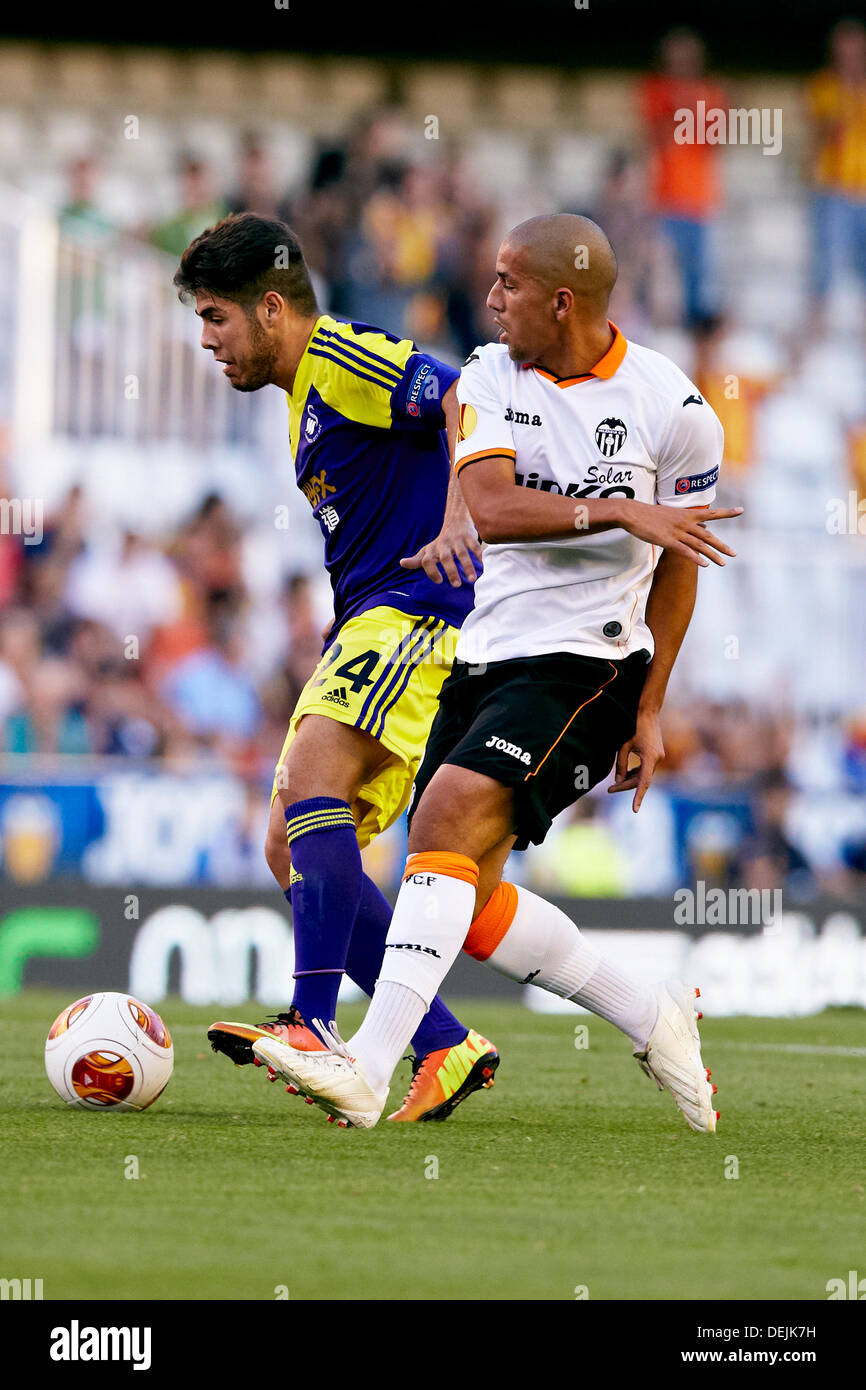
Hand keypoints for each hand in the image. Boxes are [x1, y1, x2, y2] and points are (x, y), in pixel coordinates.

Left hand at [400, 523, 482, 586]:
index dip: (431, 571)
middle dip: (450, 571)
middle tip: (456, 585)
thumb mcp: (428, 550)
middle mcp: (443, 544)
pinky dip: (479, 556)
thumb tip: (401, 563)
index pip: (427, 560)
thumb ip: (417, 560)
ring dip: (467, 566)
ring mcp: (457, 540)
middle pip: (445, 558)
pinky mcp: (469, 536)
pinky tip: (484, 567)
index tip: (439, 581)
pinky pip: (475, 547)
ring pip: (462, 553)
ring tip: (472, 579)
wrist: (456, 519)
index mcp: (432, 550)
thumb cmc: (441, 542)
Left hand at [608, 708, 664, 811]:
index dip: (638, 797)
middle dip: (625, 786)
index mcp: (650, 758)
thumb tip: (618, 781)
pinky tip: (624, 775)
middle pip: (641, 780)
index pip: (644, 783)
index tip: (634, 810)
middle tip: (609, 790)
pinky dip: (635, 773)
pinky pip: (645, 769)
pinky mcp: (656, 755)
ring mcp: (658, 757)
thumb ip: (621, 764)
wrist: (647, 712)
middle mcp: (657, 759)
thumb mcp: (623, 746)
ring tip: (614, 785)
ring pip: (643, 776)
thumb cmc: (633, 726)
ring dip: (630, 780)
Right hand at [619, 501, 743, 565]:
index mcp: (687, 515)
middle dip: (722, 546)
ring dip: (712, 555)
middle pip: (708, 535)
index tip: (741, 510)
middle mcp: (685, 523)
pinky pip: (685, 551)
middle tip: (734, 553)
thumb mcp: (672, 514)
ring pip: (699, 545)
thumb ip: (689, 521)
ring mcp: (677, 532)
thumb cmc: (650, 514)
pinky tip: (704, 565)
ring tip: (722, 563)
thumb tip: (704, 526)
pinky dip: (695, 558)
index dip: (727, 513)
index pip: (711, 514)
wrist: (633, 513)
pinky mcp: (668, 541)